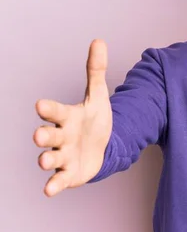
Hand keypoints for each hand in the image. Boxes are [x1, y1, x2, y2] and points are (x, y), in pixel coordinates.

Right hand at [33, 39, 111, 196]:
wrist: (102, 146)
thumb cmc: (94, 120)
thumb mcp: (98, 96)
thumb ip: (95, 71)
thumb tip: (99, 41)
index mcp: (66, 117)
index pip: (55, 112)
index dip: (48, 109)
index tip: (40, 105)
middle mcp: (60, 137)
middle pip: (48, 136)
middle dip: (44, 136)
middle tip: (39, 135)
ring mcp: (62, 156)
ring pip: (50, 158)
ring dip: (47, 160)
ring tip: (44, 161)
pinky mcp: (68, 173)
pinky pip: (58, 180)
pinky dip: (54, 185)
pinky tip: (49, 190)